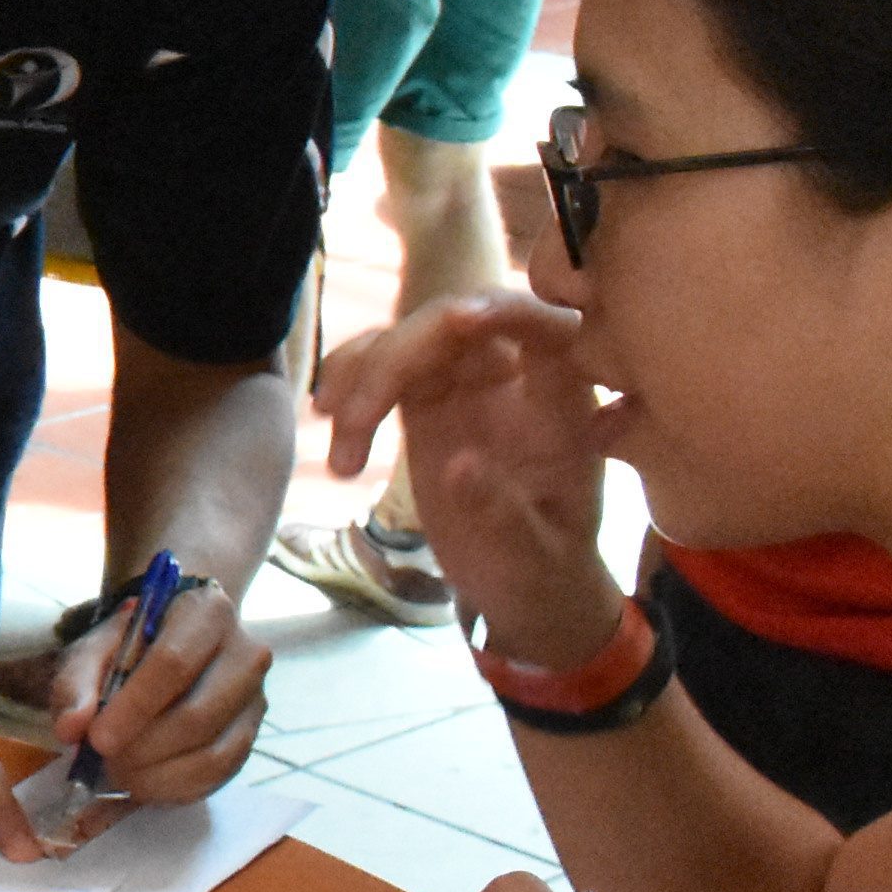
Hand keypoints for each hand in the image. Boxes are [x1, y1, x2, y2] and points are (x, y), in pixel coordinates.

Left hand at [44, 578, 268, 805]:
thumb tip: (71, 728)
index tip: (97, 739)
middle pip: (198, 715)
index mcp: (207, 612)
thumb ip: (77, 684)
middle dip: (143, 749)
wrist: (169, 648)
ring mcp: (255, 700)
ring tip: (117, 775)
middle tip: (102, 763)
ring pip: (214, 753)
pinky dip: (176, 789)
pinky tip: (142, 784)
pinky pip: (220, 776)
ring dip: (158, 776)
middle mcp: (246, 654)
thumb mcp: (93, 650)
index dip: (134, 707)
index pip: (174, 663)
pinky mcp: (251, 737)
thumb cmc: (128, 645)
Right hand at [319, 293, 618, 664]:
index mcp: (562, 398)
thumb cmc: (543, 568)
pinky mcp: (424, 399)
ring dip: (359, 376)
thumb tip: (456, 464)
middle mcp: (514, 375)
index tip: (457, 320)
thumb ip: (503, 513)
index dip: (502, 309)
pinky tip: (329, 423)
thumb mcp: (534, 556)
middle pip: (453, 321)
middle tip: (356, 415)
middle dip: (398, 354)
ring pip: (406, 339)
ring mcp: (464, 382)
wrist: (522, 583)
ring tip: (342, 452)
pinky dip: (348, 384)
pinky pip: (380, 365)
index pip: (540, 325)